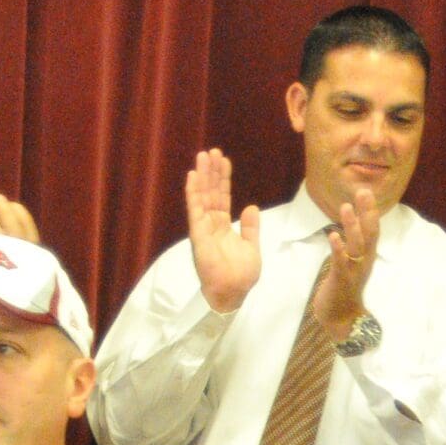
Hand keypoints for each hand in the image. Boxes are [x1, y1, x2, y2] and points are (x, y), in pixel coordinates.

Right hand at [185, 149, 261, 312]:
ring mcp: (203, 229)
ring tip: (203, 156)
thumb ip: (251, 228)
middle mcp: (211, 224)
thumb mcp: (252, 247)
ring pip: (202, 197)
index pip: (223, 197)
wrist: (233, 293)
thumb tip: (251, 207)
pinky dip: (193, 193)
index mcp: (224, 227)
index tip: (224, 161)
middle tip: (212, 151)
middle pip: (211, 193)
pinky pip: (195, 210)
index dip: (223, 179)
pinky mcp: (198, 235)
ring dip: (202, 176)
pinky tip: (192, 177)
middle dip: (212, 172)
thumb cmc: (241, 276)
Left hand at [311, 187, 378, 339]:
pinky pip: (341, 262)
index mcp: (366, 257)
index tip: (366, 192)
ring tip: (346, 208)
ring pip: (356, 246)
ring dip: (352, 226)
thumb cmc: (343, 288)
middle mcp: (364, 262)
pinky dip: (338, 249)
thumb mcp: (351, 263)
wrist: (341, 318)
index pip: (372, 230)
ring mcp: (354, 271)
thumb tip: (350, 226)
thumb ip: (353, 245)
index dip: (370, 211)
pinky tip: (333, 236)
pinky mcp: (341, 280)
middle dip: (367, 213)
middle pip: (369, 234)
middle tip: (364, 192)